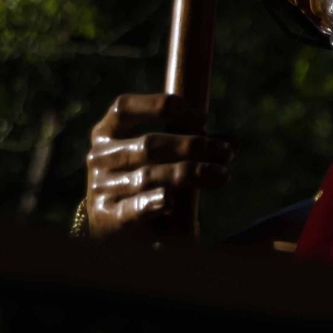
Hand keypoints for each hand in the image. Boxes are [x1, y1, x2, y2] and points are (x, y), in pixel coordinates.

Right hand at [85, 93, 234, 238]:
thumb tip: (233, 142)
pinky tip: (172, 201)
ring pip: (148, 176)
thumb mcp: (159, 156)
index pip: (125, 107)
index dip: (161, 105)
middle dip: (192, 145)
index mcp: (106, 132)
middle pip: (148, 145)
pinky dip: (154, 203)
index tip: (203, 117)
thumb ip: (190, 143)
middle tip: (225, 151)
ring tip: (221, 174)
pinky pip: (133, 209)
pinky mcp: (106, 218)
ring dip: (189, 173)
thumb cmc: (140, 179)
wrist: (111, 227)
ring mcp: (100, 188)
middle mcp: (99, 157)